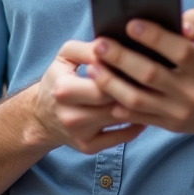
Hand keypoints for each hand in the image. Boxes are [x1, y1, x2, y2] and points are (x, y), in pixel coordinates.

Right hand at [27, 40, 145, 154]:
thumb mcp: (65, 57)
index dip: (123, 73)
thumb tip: (113, 47)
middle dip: (133, 90)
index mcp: (63, 90)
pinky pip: (123, 138)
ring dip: (140, 105)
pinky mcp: (89, 148)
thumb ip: (87, 49)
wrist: (41, 116)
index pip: (102, 84)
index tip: (138, 62)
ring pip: (121, 119)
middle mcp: (71, 116)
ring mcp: (81, 135)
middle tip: (151, 78)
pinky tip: (145, 110)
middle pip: (114, 103)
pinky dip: (138, 124)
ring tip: (151, 90)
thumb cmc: (58, 80)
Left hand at [87, 9, 193, 142]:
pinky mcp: (169, 124)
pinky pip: (138, 116)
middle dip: (121, 58)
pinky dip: (117, 103)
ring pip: (138, 99)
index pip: (179, 51)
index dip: (154, 37)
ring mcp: (180, 111)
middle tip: (99, 43)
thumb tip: (180, 21)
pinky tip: (101, 86)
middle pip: (151, 75)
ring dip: (111, 83)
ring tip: (93, 65)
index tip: (130, 23)